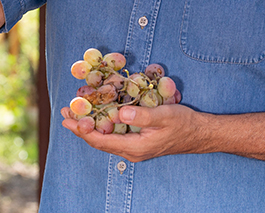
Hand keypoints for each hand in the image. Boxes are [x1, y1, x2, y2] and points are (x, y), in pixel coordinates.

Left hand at [60, 104, 203, 162]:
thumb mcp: (164, 116)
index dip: (82, 130)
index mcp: (134, 148)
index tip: (68, 119)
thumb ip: (142, 116)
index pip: (100, 140)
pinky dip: (103, 126)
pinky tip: (98, 115)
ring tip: (76, 113)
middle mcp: (131, 151)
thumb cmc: (183, 124)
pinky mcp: (138, 142)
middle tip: (65, 113)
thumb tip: (121, 112)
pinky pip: (115, 136)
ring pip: (105, 139)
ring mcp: (134, 148)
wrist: (200, 134)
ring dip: (90, 126)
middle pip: (98, 141)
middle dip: (80, 128)